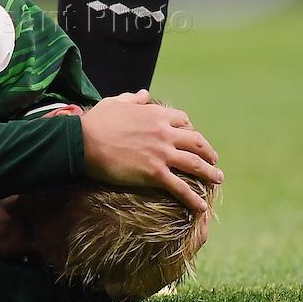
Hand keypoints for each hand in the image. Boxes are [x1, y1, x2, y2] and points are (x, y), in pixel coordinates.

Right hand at [79, 90, 222, 212]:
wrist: (84, 141)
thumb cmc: (96, 121)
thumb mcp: (116, 103)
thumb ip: (134, 99)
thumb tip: (145, 94)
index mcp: (156, 115)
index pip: (183, 121)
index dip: (190, 129)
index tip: (192, 136)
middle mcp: (164, 133)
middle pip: (196, 142)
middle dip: (208, 152)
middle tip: (214, 160)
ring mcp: (162, 154)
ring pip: (195, 164)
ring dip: (210, 173)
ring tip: (218, 179)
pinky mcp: (155, 173)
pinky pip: (180, 187)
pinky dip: (193, 198)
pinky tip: (201, 207)